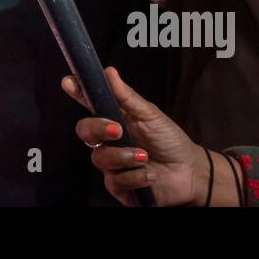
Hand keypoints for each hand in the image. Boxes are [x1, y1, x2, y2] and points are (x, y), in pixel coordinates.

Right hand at [61, 66, 201, 206]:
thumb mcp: (150, 115)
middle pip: (85, 131)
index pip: (90, 104)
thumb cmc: (170, 140)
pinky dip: (135, 177)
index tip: (69, 83)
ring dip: (124, 156)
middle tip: (117, 130)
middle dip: (98, 129)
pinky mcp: (119, 186)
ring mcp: (112, 164)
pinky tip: (150, 174)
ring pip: (100, 158)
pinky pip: (114, 181)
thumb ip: (127, 96)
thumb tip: (109, 72)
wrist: (190, 172)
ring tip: (144, 156)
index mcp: (114, 119)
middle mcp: (109, 141)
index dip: (76, 93)